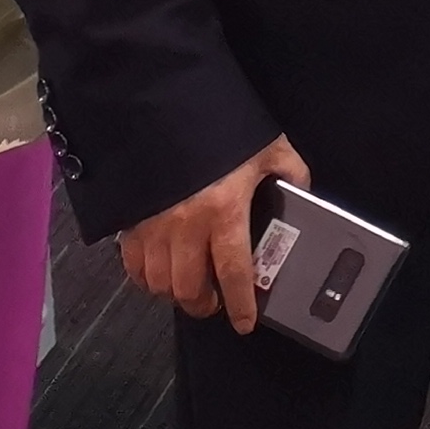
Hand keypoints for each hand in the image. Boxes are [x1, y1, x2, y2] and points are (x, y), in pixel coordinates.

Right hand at [121, 133, 308, 330]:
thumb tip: (302, 196)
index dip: (240, 304)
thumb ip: (290, 173)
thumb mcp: (270, 147)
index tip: (245, 323)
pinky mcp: (128, 221)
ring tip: (190, 288)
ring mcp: (151, 226)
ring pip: (158, 283)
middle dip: (204, 304)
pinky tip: (160, 272)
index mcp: (224, 211)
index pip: (233, 271)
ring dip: (175, 294)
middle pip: (189, 288)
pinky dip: (146, 278)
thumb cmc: (223, 129)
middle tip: (215, 304)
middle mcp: (184, 226)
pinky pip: (132, 267)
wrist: (165, 104)